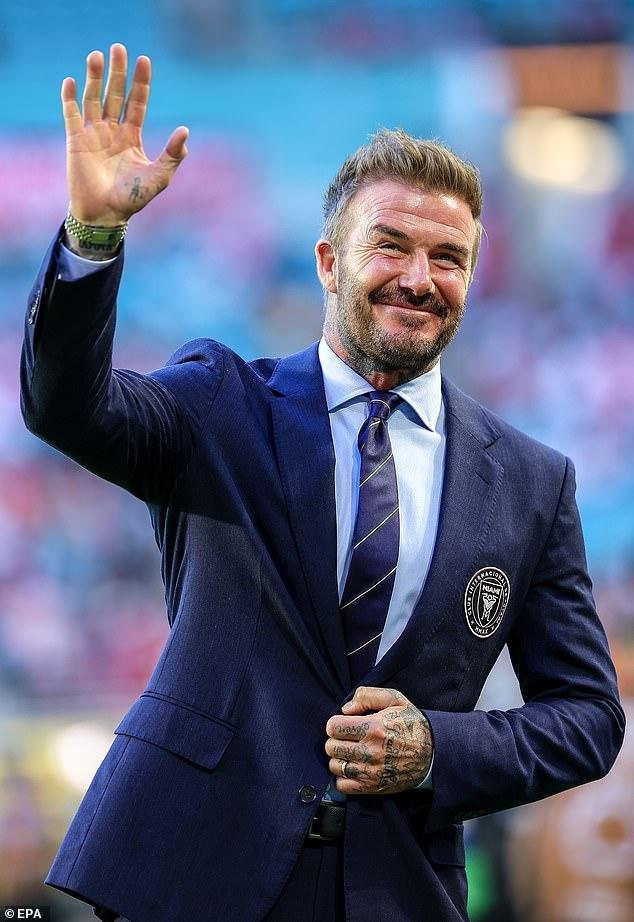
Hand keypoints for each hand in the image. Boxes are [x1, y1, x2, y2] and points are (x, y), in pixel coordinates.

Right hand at [62, 43, 188, 225]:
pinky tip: (72, 82)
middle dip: (117, 72)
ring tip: (96, 56)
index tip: (144, 60)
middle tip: (118, 48)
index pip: (137, 102)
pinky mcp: (75, 141)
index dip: (141, 82)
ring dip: (93, 77)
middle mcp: (112, 130)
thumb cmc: (133, 198)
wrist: (106, 215)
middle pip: (115, 93)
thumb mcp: (159, 177)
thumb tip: (186, 131)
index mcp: (132, 135)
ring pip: (93, 98)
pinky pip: (71, 114)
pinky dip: (70, 98)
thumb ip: (173, 155)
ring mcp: (93, 134)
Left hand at [325, 687, 432, 794]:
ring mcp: (371, 772)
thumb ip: (367, 696)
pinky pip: (343, 785)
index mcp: (374, 728)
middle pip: (331, 747)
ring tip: (351, 752)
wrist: (432, 754)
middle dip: (336, 740)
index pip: (333, 727)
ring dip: (339, 758)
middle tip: (347, 738)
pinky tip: (354, 767)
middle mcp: (371, 751)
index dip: (336, 723)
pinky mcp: (372, 787)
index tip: (344, 724)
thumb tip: (345, 709)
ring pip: (335, 766)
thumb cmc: (411, 725)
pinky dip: (344, 777)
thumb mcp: (395, 699)